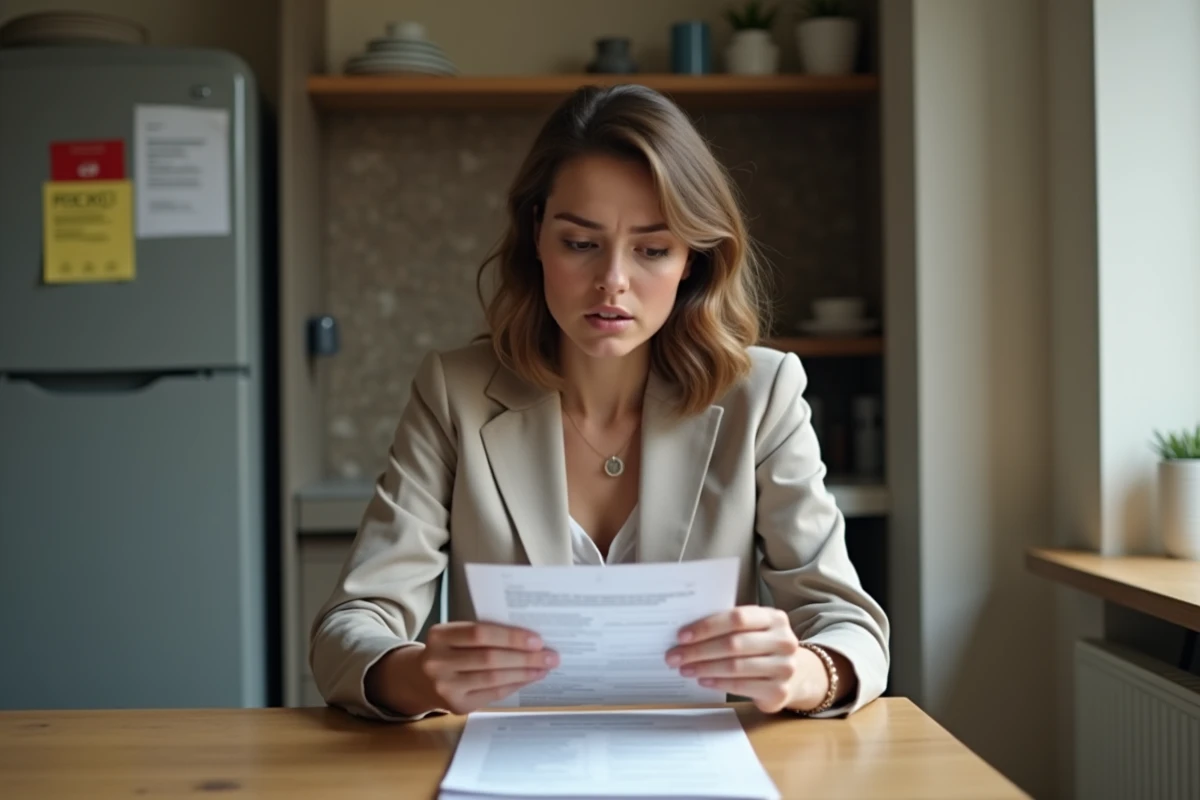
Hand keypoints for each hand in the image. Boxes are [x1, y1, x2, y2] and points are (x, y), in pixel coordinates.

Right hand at [418, 621, 558, 714]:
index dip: (510, 637)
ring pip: (493, 679)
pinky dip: (514, 685)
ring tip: (544, 668)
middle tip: (550, 656)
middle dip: (525, 658)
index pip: (480, 634)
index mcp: (440, 636)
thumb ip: (483, 634)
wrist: (418, 679)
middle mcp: (438, 662)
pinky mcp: (456, 706)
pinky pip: (492, 694)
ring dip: (524, 673)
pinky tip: (528, 679)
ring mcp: (446, 687)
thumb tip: (529, 639)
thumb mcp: (455, 635)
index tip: (537, 640)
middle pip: (489, 658)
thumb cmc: (448, 650)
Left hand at [666, 606, 828, 713]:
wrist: (797, 674)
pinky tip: (702, 680)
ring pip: (735, 666)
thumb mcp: (754, 629)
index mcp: (774, 618)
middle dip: (698, 650)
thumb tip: (686, 633)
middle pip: (733, 644)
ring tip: (684, 669)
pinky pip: (741, 686)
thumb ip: (729, 626)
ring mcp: (785, 667)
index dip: (707, 626)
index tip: (682, 635)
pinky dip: (717, 683)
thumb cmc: (762, 646)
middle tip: (674, 656)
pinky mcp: (779, 691)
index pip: (737, 618)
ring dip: (704, 668)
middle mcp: (784, 641)